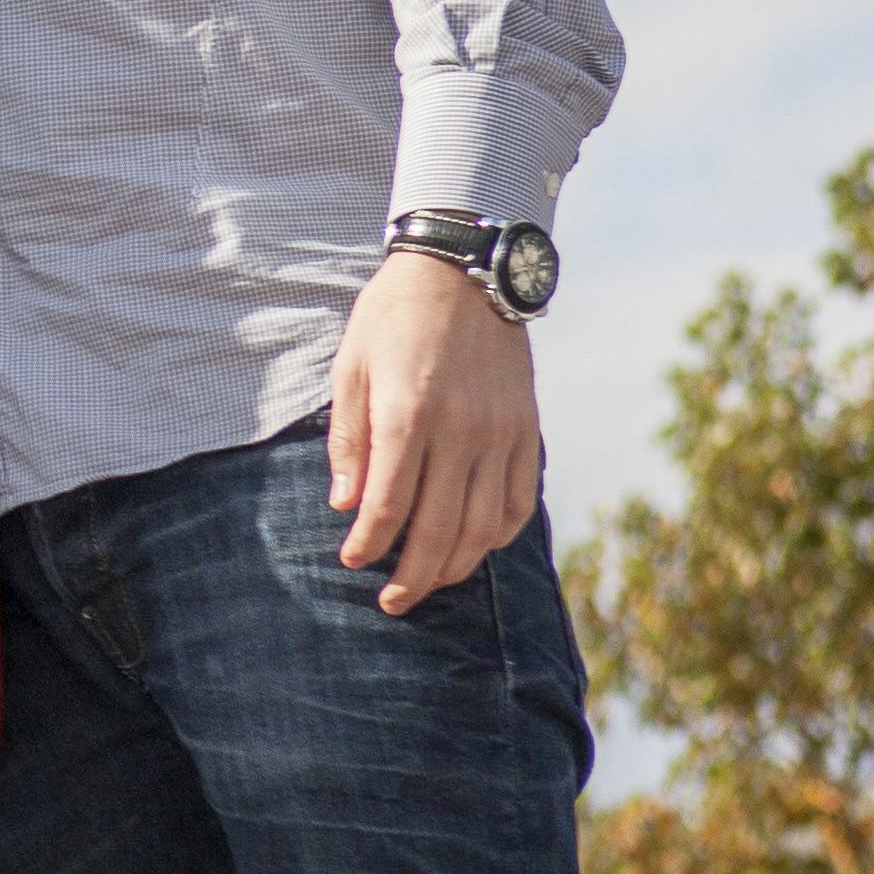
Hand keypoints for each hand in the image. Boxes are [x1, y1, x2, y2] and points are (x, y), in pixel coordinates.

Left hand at [329, 249, 543, 614]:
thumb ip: (350, 441)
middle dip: (413, 575)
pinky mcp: (527, 430)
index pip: (389, 505)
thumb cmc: (392, 318)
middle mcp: (460, 430)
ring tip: (429, 580)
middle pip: (440, 528)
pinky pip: (518, 498)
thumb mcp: (350, 368)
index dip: (369, 545)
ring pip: (485, 525)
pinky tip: (474, 545)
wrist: (463, 272)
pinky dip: (497, 534)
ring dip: (457, 564)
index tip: (352, 561)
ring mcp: (500, 433)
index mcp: (407, 414)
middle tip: (392, 601)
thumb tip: (347, 506)